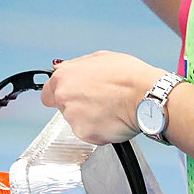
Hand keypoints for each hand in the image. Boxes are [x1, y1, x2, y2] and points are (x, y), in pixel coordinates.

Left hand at [41, 51, 163, 144]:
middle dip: (78, 106)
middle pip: (64, 108)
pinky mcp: (86, 134)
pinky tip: (113, 119)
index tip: (72, 96)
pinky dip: (100, 130)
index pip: (47, 93)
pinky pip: (90, 134)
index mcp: (64, 78)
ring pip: (78, 122)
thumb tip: (60, 67)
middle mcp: (64, 98)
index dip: (60, 95)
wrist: (145, 95)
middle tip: (100, 101)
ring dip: (90, 119)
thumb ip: (75, 65)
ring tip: (110, 108)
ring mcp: (74, 118)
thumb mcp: (100, 58)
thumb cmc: (128, 75)